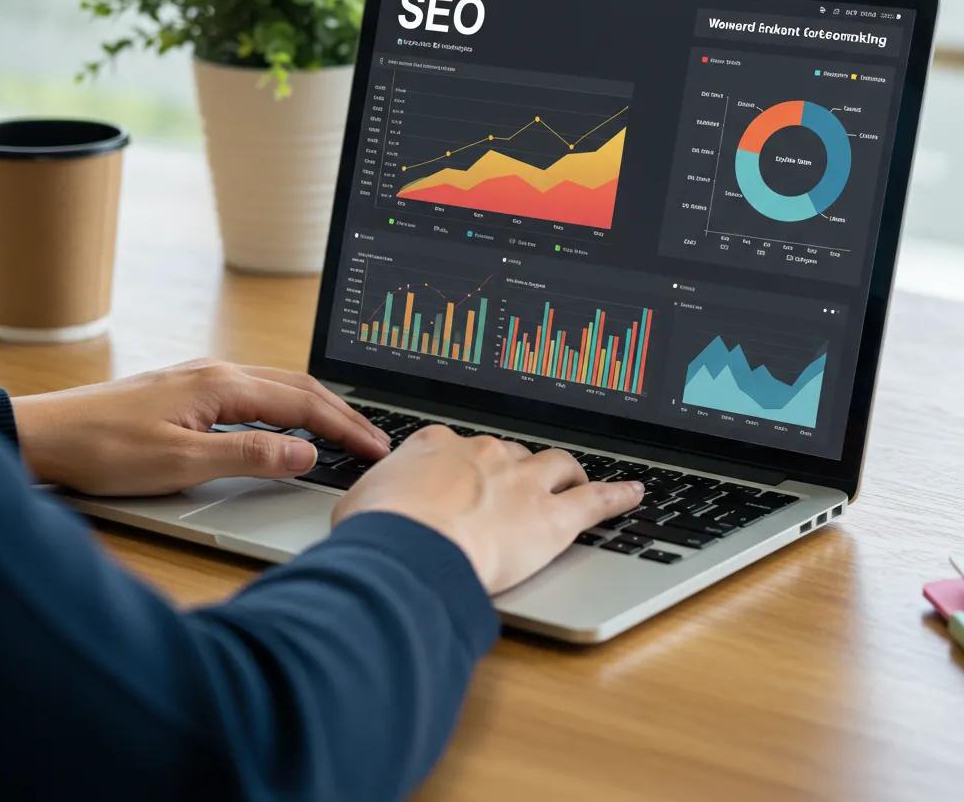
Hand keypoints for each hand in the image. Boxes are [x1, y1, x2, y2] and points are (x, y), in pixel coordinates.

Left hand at [11, 359, 389, 495]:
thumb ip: (249, 456)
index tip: (377, 447)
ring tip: (347, 430)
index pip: (302, 404)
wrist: (45, 435)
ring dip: (317, 407)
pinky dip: (289, 406)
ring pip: (279, 385)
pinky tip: (290, 421)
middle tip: (376, 439)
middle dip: (342, 412)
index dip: (346, 427)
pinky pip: (257, 391)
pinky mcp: (190, 389)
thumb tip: (305, 451)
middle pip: (298, 386)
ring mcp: (203, 377)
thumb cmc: (103, 449)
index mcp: (222, 385)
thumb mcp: (181, 463)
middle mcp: (218, 372)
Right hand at [333, 426, 643, 594]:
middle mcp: (485, 453)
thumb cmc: (379, 530)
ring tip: (574, 483)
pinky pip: (596, 500)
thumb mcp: (358, 505)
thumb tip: (370, 509)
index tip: (466, 476)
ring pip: (556, 465)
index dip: (467, 465)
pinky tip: (634, 493)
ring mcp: (522, 481)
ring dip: (565, 475)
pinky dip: (617, 496)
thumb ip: (375, 498)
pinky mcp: (552, 517)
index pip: (461, 447)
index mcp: (438, 445)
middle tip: (514, 491)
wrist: (410, 547)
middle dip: (514, 471)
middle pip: (511, 454)